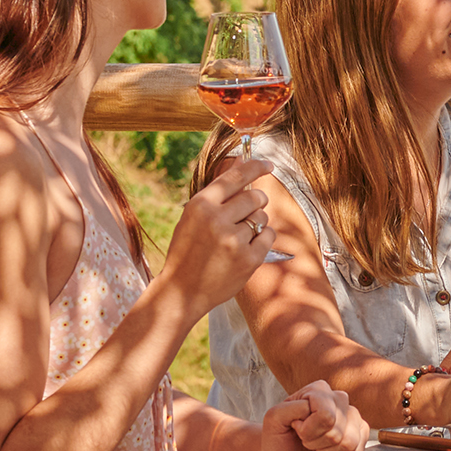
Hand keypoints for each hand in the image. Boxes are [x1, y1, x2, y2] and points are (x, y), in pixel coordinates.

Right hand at [156, 158, 276, 319]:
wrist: (181, 291)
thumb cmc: (188, 249)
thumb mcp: (193, 217)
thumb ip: (218, 192)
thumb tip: (242, 160)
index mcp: (200, 206)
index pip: (235, 177)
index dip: (256, 167)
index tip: (270, 164)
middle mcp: (216, 220)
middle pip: (255, 197)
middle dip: (256, 202)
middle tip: (248, 212)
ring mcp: (233, 241)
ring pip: (262, 218)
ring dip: (256, 224)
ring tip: (238, 236)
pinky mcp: (248, 259)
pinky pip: (268, 236)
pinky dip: (262, 239)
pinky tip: (246, 248)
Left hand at [259, 380, 367, 450]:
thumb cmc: (278, 437)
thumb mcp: (273, 419)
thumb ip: (289, 409)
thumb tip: (313, 409)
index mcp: (318, 390)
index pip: (325, 415)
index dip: (308, 431)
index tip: (296, 430)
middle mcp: (338, 398)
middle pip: (337, 428)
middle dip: (317, 441)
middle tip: (305, 440)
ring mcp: (352, 415)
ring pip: (349, 440)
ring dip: (328, 450)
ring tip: (317, 445)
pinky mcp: (360, 431)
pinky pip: (358, 448)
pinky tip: (329, 450)